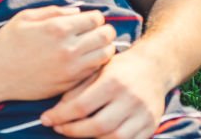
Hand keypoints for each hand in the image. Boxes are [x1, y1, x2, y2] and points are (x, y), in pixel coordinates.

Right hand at [0, 6, 116, 101]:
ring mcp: (72, 68)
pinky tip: (87, 59)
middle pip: (106, 36)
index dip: (95, 17)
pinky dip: (97, 63)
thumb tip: (77, 12)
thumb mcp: (24, 18)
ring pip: (106, 55)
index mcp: (57, 28)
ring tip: (94, 45)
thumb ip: (53, 11)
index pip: (95, 19)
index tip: (90, 19)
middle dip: (104, 30)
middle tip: (97, 31)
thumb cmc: (7, 43)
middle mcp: (69, 48)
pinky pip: (96, 71)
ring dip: (104, 47)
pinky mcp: (71, 83)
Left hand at [40, 49, 167, 137]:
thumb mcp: (95, 71)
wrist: (153, 68)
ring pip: (115, 138)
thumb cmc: (117, 68)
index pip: (82, 106)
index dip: (61, 116)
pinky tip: (96, 137)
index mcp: (112, 82)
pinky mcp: (152, 125)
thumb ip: (76, 90)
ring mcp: (143, 115)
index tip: (46, 119)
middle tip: (58, 128)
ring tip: (75, 133)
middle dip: (74, 131)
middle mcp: (130, 99)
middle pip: (98, 125)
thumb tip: (56, 112)